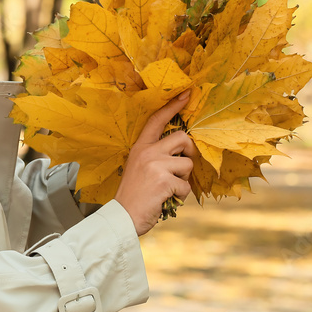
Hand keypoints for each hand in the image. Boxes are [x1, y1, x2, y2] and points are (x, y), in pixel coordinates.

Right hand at [114, 90, 195, 235]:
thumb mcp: (139, 168)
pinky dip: (180, 196)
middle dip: (189, 153)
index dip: (173, 106)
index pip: (157, 120)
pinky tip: (166, 200)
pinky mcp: (164, 180)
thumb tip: (182, 153)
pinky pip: (186, 186)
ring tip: (168, 189)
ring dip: (183, 180)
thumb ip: (156, 157)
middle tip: (182, 167)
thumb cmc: (134, 196)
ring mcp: (156, 165)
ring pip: (188, 164)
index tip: (186, 94)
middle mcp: (147, 152)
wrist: (122, 217)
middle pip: (183, 138)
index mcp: (140, 147)